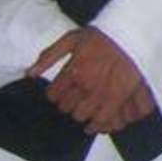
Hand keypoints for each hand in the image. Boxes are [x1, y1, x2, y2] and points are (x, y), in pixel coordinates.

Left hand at [30, 27, 153, 134]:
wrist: (132, 34)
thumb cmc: (103, 35)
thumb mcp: (72, 38)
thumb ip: (49, 56)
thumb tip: (29, 74)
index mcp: (72, 71)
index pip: (54, 95)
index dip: (56, 93)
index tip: (62, 90)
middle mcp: (84, 86)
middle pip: (66, 108)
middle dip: (68, 103)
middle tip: (76, 97)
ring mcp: (101, 94)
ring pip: (82, 116)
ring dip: (82, 113)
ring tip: (86, 107)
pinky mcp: (118, 99)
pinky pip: (102, 121)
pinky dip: (98, 126)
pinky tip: (96, 125)